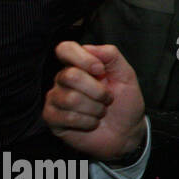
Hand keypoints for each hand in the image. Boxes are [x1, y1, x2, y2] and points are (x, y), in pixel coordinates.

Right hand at [43, 41, 146, 161]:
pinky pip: (66, 117)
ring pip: (70, 99)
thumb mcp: (126, 75)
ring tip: (101, 112)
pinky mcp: (52, 118)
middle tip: (108, 98)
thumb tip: (88, 46)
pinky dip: (87, 121)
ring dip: (95, 108)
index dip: (83, 58)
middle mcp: (63, 79)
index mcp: (80, 65)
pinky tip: (92, 123)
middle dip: (97, 91)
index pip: (65, 49)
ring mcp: (56, 99)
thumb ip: (111, 56)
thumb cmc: (125, 103)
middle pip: (70, 76)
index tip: (100, 70)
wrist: (126, 132)